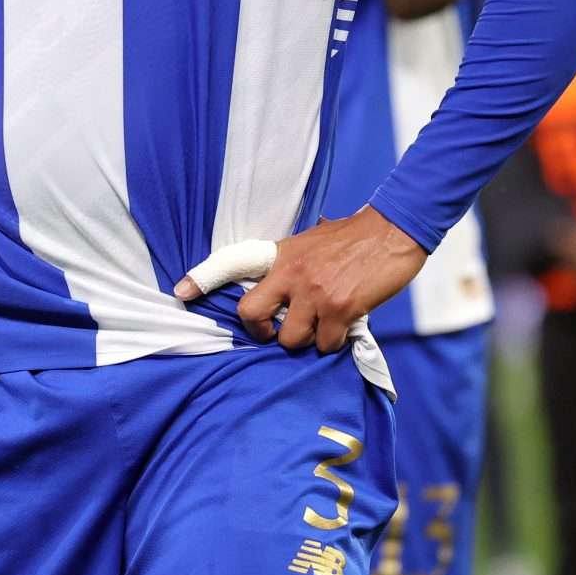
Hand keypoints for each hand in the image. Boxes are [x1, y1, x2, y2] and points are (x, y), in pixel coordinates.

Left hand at [173, 206, 427, 353]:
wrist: (394, 230)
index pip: (232, 262)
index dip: (202, 278)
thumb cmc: (354, 238)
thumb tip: (282, 284)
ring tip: (323, 324)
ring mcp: (314, 292)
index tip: (181, 292)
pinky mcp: (340, 308)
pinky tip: (345, 323)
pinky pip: (325, 344)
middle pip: (251, 315)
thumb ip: (292, 264)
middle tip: (277, 332)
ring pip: (291, 339)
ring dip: (307, 340)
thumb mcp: (311, 242)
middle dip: (262, 333)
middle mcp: (291, 273)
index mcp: (281, 255)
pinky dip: (334, 341)